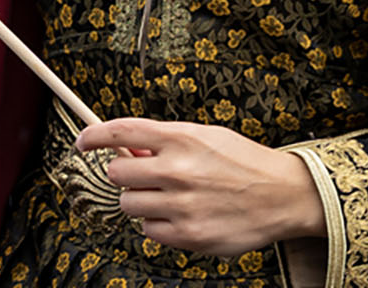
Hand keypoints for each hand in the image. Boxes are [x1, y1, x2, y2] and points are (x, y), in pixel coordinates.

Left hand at [75, 118, 324, 256]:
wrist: (285, 195)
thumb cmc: (243, 162)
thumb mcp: (204, 136)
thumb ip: (164, 141)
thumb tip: (127, 150)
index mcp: (180, 138)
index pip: (119, 131)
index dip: (92, 136)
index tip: (82, 142)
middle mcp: (178, 170)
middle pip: (117, 173)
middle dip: (125, 175)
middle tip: (145, 176)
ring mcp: (182, 205)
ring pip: (129, 204)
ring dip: (141, 201)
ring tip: (169, 197)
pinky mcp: (190, 236)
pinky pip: (149, 232)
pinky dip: (158, 225)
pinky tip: (181, 216)